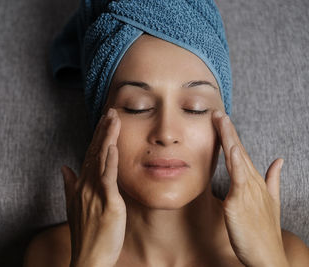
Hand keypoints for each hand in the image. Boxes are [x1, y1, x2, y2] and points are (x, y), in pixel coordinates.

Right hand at [61, 108, 125, 266]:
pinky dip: (109, 161)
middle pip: (94, 152)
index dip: (97, 136)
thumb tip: (64, 168)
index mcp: (82, 184)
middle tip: (110, 110)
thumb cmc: (86, 233)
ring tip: (113, 118)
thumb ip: (69, 185)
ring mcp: (94, 192)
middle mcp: (85, 185)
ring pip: (100, 159)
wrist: (88, 257)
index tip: (103, 121)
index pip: (89, 154)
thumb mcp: (74, 206)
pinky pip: (107, 178)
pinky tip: (112, 146)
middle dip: (103, 130)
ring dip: (107, 137)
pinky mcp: (106, 202)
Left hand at [212, 110, 288, 266]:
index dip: (231, 136)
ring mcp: (247, 191)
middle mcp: (252, 182)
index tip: (222, 120)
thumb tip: (279, 160)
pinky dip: (236, 163)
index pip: (241, 153)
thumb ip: (273, 180)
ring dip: (229, 139)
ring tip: (221, 121)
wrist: (268, 256)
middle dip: (228, 131)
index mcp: (254, 182)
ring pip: (237, 159)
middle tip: (217, 113)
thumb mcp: (270, 202)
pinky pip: (237, 179)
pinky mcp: (239, 202)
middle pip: (238, 151)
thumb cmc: (264, 231)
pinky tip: (231, 149)